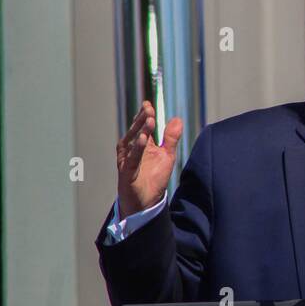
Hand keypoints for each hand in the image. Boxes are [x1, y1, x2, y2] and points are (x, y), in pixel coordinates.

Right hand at [116, 101, 183, 216]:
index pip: (142, 125)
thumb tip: (177, 119)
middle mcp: (131, 149)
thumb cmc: (154, 179)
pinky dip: (137, 148)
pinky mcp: (127, 171)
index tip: (150, 103)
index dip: (146, 114)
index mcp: (141, 144)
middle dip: (142, 118)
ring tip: (149, 119)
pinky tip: (144, 138)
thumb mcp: (167, 156)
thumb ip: (171, 138)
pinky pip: (132, 158)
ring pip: (133, 141)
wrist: (146, 202)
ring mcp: (127, 159)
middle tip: (149, 108)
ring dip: (141, 130)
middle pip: (136, 129)